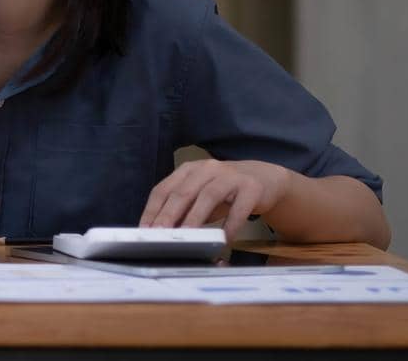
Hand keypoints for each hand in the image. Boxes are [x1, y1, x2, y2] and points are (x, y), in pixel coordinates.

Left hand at [139, 158, 293, 240]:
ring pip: (208, 196)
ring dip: (195, 218)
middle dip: (169, 215)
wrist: (263, 178)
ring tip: (187, 237)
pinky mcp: (251, 188)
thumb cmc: (224, 191)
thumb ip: (182, 209)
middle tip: (161, 235)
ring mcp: (230, 176)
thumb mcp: (199, 195)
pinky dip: (230, 225)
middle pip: (183, 192)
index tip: (144, 230)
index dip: (152, 210)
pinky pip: (239, 208)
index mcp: (188, 170)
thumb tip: (162, 233)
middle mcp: (207, 169)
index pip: (164, 189)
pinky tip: (224, 239)